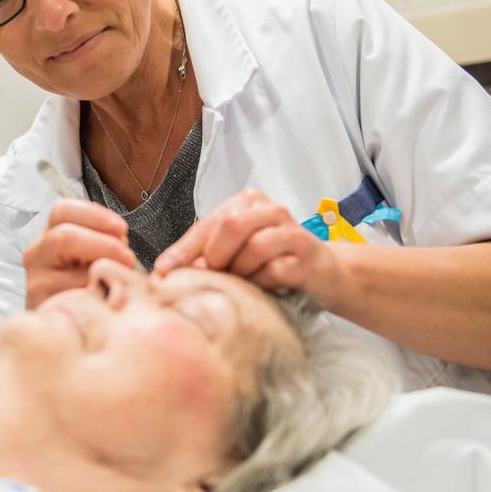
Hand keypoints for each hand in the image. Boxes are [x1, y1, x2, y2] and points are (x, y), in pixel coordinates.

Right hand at [23, 200, 136, 309]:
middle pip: (64, 235)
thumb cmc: (84, 289)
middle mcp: (37, 255)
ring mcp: (36, 282)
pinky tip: (107, 298)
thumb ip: (102, 242)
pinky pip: (75, 295)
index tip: (121, 228)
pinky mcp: (43, 306)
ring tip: (119, 278)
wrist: (65, 328)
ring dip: (103, 268)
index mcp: (50, 237)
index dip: (95, 214)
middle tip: (127, 256)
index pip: (62, 210)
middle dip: (104, 243)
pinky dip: (98, 294)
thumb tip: (121, 238)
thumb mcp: (89, 259)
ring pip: (70, 268)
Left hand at [154, 189, 347, 307]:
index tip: (165, 271)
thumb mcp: (237, 254)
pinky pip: (274, 271)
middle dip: (217, 256)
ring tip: (244, 283)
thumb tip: (168, 272)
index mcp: (247, 203)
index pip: (207, 224)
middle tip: (215, 276)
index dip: (184, 249)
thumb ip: (208, 255)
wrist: (325, 276)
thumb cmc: (274, 263)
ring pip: (254, 247)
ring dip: (242, 272)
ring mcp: (291, 230)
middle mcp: (270, 210)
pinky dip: (262, 284)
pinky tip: (263, 289)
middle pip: (231, 226)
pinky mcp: (307, 255)